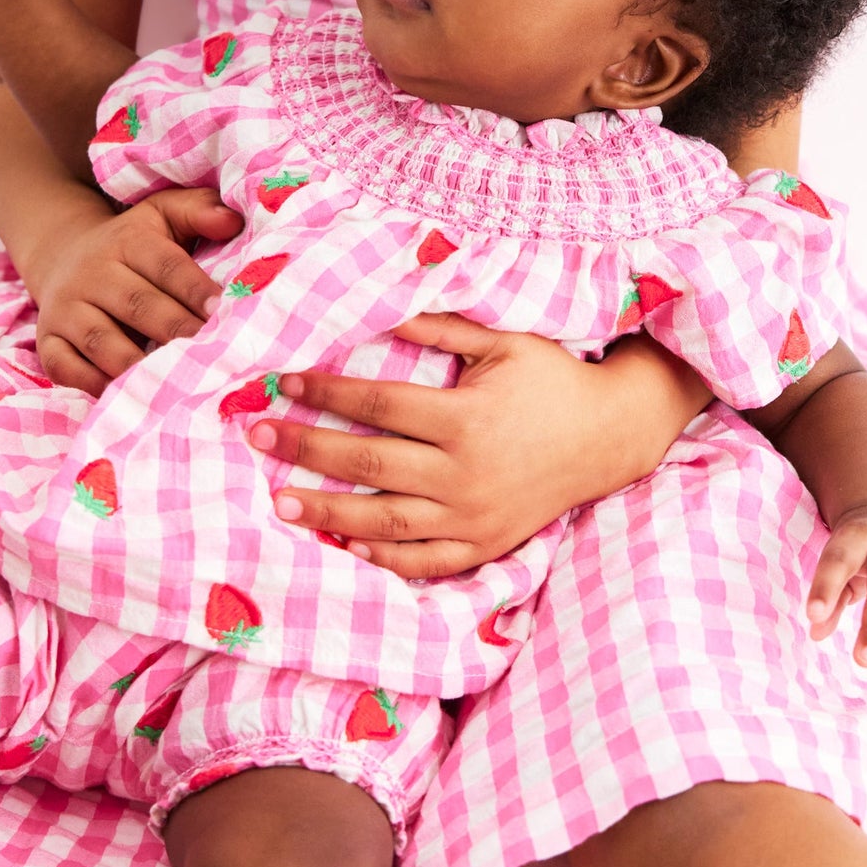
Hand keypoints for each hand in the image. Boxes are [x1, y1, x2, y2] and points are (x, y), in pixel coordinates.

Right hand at [32, 187, 242, 395]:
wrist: (62, 255)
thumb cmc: (132, 242)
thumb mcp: (163, 214)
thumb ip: (198, 210)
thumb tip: (232, 220)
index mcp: (127, 241)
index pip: (165, 264)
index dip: (194, 288)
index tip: (221, 310)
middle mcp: (92, 274)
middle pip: (137, 304)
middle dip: (175, 330)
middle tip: (210, 352)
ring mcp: (66, 309)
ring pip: (102, 340)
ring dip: (137, 363)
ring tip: (173, 382)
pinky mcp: (47, 340)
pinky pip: (66, 367)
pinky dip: (94, 384)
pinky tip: (128, 395)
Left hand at [249, 313, 640, 577]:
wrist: (609, 435)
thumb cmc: (552, 377)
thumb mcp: (503, 341)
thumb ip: (440, 326)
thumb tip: (380, 303)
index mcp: (467, 417)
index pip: (379, 405)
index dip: (327, 392)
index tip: (283, 380)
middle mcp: (465, 473)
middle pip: (368, 464)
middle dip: (306, 449)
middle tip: (256, 437)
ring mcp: (473, 518)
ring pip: (385, 523)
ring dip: (327, 513)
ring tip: (279, 503)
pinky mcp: (483, 546)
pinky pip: (421, 563)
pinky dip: (379, 558)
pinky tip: (342, 544)